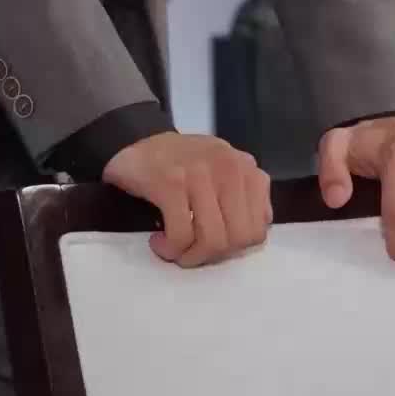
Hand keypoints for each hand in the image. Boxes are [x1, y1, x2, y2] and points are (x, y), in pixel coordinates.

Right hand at [103, 132, 272, 267]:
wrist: (136, 139)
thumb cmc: (180, 163)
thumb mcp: (222, 171)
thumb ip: (243, 195)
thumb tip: (254, 232)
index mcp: (245, 168)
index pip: (258, 228)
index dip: (234, 248)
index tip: (211, 245)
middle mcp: (228, 167)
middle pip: (237, 238)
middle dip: (212, 255)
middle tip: (190, 251)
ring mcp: (200, 174)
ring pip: (212, 240)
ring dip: (189, 256)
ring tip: (174, 249)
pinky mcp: (171, 183)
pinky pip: (181, 235)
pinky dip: (170, 249)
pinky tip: (159, 241)